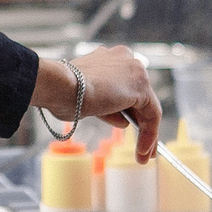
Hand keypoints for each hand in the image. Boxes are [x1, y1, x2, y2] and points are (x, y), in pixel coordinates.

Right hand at [33, 47, 161, 162]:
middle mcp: (125, 59)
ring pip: (147, 106)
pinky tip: (143, 150)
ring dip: (147, 132)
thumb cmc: (62, 92)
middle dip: (140, 122)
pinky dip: (149, 134)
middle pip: (138, 96)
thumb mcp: (88, 100)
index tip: (127, 124)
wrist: (59, 86)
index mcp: (110, 58)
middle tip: (142, 145)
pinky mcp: (141, 87)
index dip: (127, 109)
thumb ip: (107, 106)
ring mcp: (135, 71)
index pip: (124, 86)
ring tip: (143, 153)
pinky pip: (151, 115)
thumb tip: (123, 120)